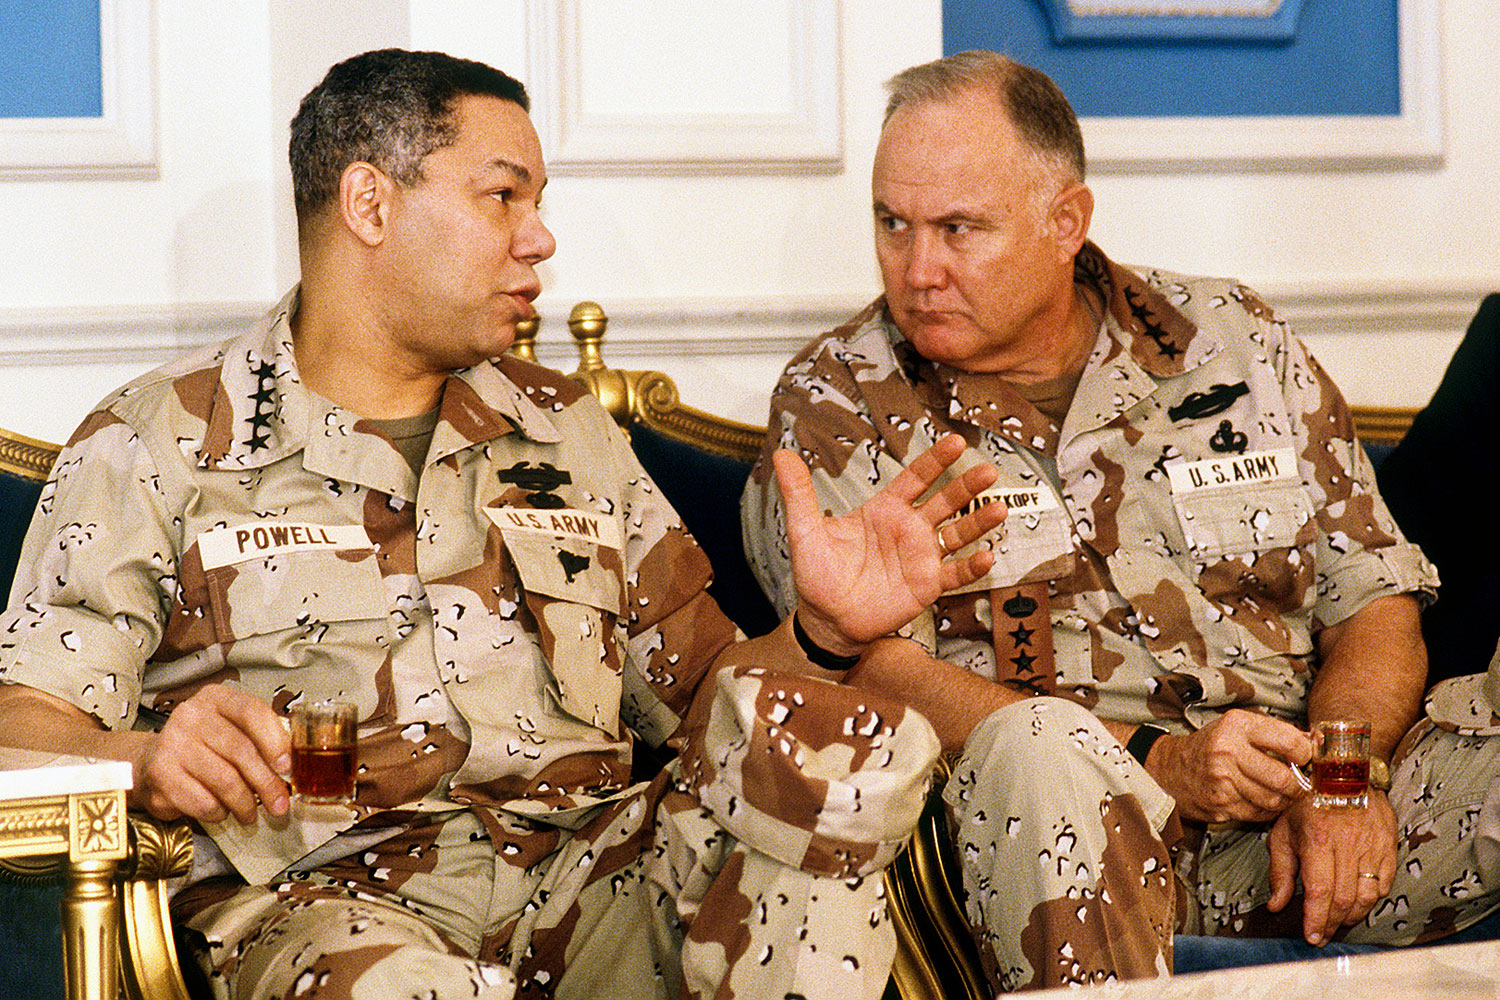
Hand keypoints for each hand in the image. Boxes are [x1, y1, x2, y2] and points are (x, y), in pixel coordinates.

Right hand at [131, 685, 290, 823]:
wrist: (149, 762)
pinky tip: (222, 810)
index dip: (274, 741)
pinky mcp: (161, 775)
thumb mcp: (231, 728)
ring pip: (225, 781)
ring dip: (245, 803)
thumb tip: (294, 763)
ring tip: (251, 812)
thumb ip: (261, 737)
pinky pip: (204, 802)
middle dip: (266, 783)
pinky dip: (219, 812)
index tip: (287, 766)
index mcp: (215, 698)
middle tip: (279, 804)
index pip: (251, 712)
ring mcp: (172, 744)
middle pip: (241, 751)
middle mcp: (191, 716)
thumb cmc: (203, 746)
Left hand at [775, 433, 1003, 653]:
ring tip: (997, 510)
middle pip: (945, 501)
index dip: (936, 460)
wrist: (825, 619)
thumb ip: (799, 494)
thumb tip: (782, 456)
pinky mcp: (927, 586)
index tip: (957, 442)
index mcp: (884, 510)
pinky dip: (971, 567)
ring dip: (978, 522)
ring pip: (957, 534)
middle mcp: (909, 529)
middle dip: (967, 486)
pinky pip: (954, 574)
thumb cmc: (818, 574)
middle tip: (988, 472)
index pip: (916, 478)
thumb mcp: (805, 531)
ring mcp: (921, 557)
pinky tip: (985, 558)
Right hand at [1148, 709, 1313, 823]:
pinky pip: (1259, 814)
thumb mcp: (1239, 727)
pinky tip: (1260, 799)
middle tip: (1299, 782)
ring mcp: (1222, 780)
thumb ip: (1277, 733)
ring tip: (1280, 791)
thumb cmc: (1211, 745)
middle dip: (1299, 785)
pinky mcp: (1220, 804)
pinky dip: (1266, 810)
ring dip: (1283, 800)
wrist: (1169, 769)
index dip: (1306, 754)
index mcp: (1237, 725)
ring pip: (1273, 800)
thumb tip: (1318, 741)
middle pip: (1284, 778)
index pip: (1290, 742)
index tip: (1305, 758)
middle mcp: (1227, 750)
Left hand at [1267, 791, 1396, 944]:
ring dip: (1354, 915)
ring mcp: (1372, 844)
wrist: (1341, 769)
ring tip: (1339, 920)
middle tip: (1323, 933)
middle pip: (1345, 899)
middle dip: (1333, 923)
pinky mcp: (1388, 843)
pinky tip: (1359, 900)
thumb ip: (1280, 871)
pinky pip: (1385, 881)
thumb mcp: (1282, 830)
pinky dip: (1372, 898)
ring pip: (1368, 895)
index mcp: (1318, 839)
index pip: (1321, 892)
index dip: (1317, 919)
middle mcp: (1348, 844)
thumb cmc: (1305, 801)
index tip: (1311, 936)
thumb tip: (1277, 906)